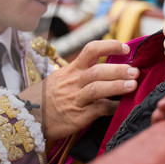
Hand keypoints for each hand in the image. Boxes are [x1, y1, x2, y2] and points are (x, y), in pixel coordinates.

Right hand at [20, 40, 137, 140]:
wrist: (29, 118)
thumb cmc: (47, 98)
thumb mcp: (59, 80)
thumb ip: (79, 74)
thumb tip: (107, 69)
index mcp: (71, 70)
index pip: (91, 50)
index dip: (110, 46)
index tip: (126, 47)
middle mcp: (74, 82)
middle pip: (98, 70)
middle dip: (118, 69)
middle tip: (135, 70)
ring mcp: (76, 99)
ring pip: (98, 89)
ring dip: (118, 86)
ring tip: (133, 85)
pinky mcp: (79, 115)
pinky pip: (100, 109)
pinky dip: (114, 107)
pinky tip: (123, 106)